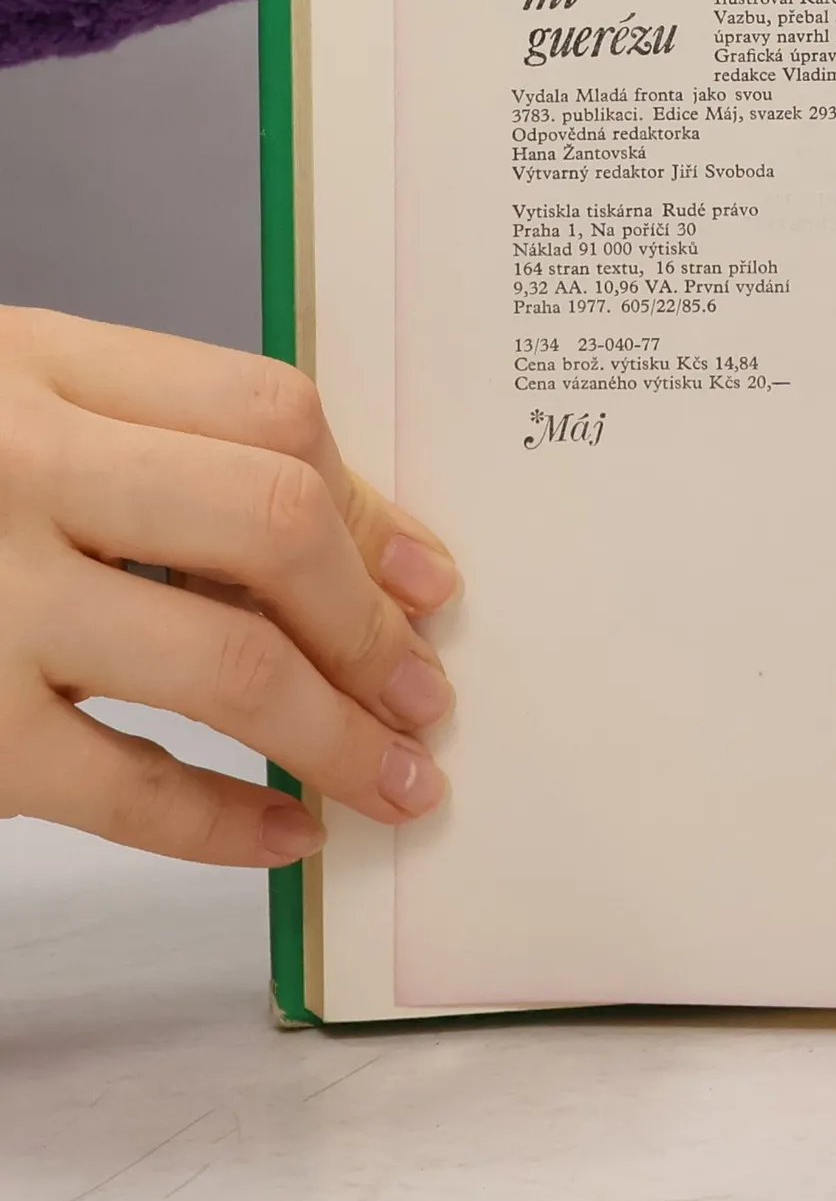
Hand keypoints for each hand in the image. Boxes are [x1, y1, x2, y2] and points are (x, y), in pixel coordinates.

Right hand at [0, 309, 457, 866]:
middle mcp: (9, 463)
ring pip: (224, 661)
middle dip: (371, 623)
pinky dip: (224, 823)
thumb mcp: (3, 408)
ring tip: (400, 778)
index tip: (428, 580)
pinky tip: (284, 837)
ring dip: (340, 734)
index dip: (373, 505)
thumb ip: (146, 446)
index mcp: (34, 363)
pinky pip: (123, 788)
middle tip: (425, 690)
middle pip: (273, 523)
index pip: (269, 412)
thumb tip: (362, 551)